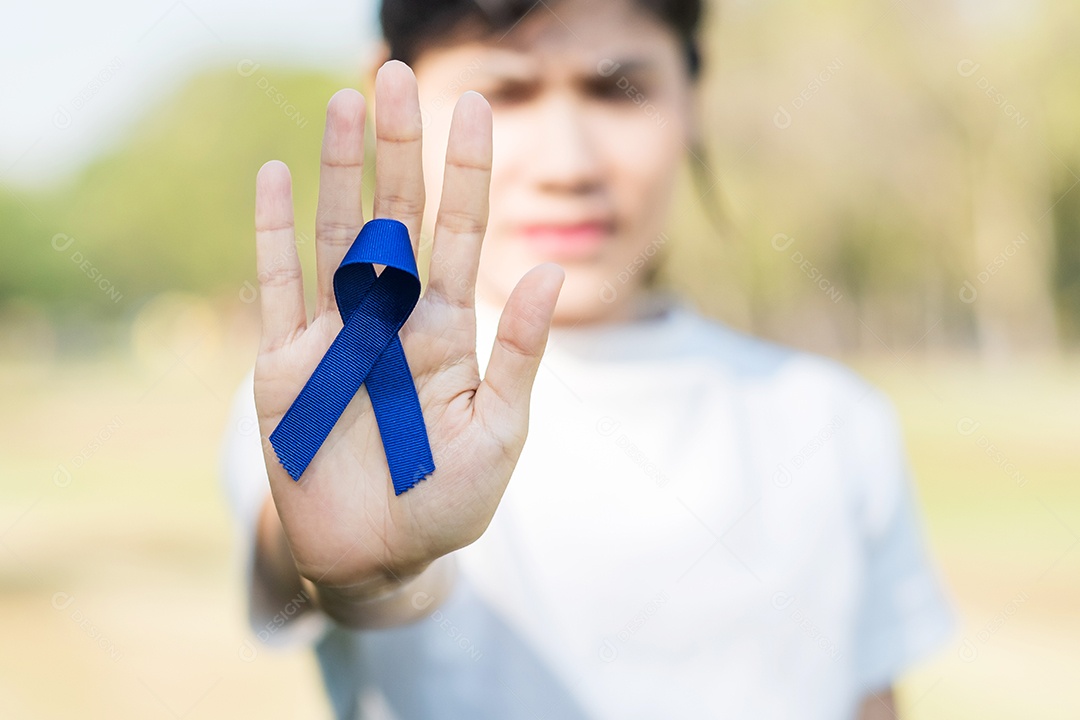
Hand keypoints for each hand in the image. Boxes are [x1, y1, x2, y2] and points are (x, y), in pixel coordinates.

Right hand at [252, 60, 563, 594]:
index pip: (461, 234)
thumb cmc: (446, 499)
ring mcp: (335, 335)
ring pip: (337, 236)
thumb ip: (517, 354)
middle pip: (395, 218)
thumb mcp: (497, 431)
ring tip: (346, 104)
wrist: (375, 556)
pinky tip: (275, 177)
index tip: (473, 108)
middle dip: (399, 150)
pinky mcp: (283, 364)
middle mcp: (391, 318)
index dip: (466, 174)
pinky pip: (277, 288)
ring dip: (340, 172)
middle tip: (398, 77)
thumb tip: (546, 273)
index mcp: (446, 330)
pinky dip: (272, 235)